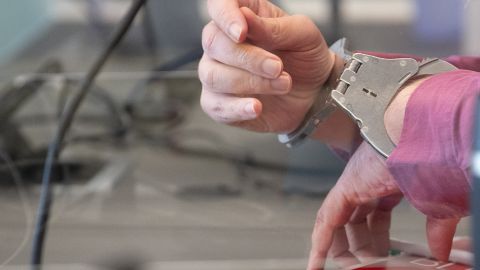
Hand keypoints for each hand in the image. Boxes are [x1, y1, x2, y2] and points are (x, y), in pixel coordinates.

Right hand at [199, 0, 334, 133]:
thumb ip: (274, 27)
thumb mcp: (303, 35)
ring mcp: (216, 73)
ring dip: (250, 82)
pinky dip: (237, 108)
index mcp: (242, 16)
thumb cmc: (305, 58)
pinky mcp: (218, 103)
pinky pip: (214, 105)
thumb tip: (245, 17)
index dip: (225, 16)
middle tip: (278, 67)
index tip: (242, 33)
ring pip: (213, 76)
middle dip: (248, 58)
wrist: (313, 94)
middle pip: (213, 43)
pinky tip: (256, 107)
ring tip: (282, 84)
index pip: (218, 5)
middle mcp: (222, 42)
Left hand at [307, 142, 460, 268]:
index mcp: (389, 183)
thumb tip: (440, 250)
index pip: (376, 215)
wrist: (434, 137)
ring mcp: (355, 183)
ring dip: (342, 249)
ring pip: (337, 222)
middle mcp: (368, 182)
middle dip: (361, 246)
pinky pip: (327, 220)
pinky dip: (321, 244)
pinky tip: (318, 263)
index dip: (377, 238)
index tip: (382, 256)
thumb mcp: (440, 206)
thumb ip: (436, 230)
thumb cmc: (441, 160)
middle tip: (368, 264)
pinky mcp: (346, 187)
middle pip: (355, 221)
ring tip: (349, 268)